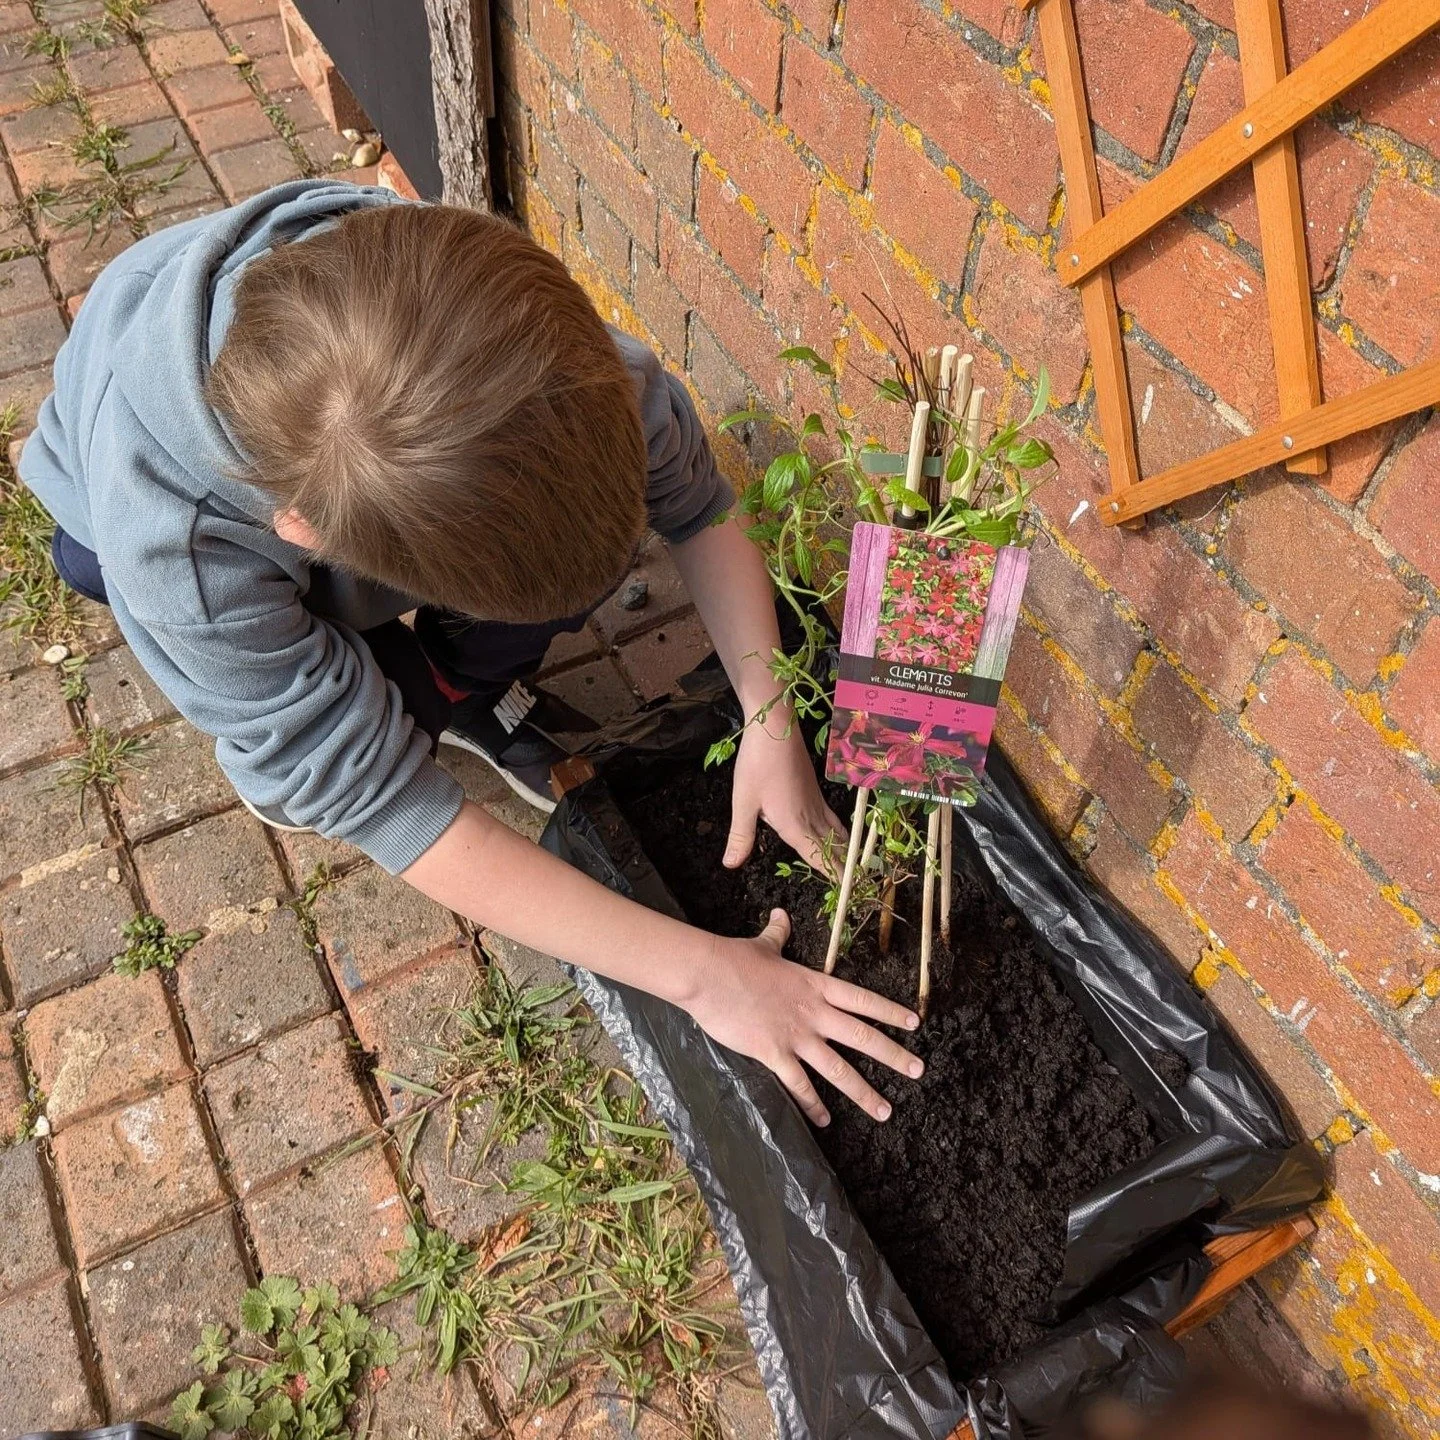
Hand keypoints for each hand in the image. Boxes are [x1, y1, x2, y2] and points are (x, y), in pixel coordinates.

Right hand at [685, 909, 922, 1124]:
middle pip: (862, 1036)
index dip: (890, 1011)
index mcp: (815, 985)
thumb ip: (778, 934)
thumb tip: (780, 915)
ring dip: (864, 1091)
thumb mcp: (764, 945)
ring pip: (838, 1069)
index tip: (915, 1024)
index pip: (862, 999)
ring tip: (885, 1110)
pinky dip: (813, 1105)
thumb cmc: (734, 958)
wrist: (708, 973)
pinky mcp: (773, 1053)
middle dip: (893, 1055)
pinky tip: (825, 1121)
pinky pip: (798, 1084)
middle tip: (918, 1071)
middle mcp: (813, 1012)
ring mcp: (795, 1035)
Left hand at [725, 717, 844, 873]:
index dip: (832, 875)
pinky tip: (840, 831)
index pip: (818, 857)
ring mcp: (816, 802)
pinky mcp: (815, 790)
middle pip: (833, 848)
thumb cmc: (757, 765)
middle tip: (858, 885)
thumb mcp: (743, 802)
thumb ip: (741, 836)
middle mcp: (810, 817)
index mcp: (794, 825)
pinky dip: (841, 831)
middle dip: (844, 868)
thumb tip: (731, 864)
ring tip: (854, 866)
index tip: (847, 891)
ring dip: (845, 850)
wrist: (775, 728)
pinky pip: (832, 818)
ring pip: (837, 832)